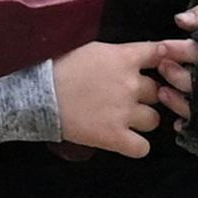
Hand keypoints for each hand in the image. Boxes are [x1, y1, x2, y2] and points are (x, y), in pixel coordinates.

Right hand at [53, 36, 197, 158]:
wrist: (33, 93)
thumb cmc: (55, 67)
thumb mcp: (89, 49)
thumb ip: (117, 54)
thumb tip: (134, 58)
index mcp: (124, 58)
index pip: (160, 54)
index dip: (164, 60)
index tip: (160, 66)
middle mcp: (130, 84)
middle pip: (157, 91)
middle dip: (144, 95)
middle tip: (123, 97)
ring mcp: (124, 112)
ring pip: (154, 120)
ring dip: (141, 120)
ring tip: (122, 119)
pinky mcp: (113, 136)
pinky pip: (142, 148)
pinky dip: (136, 146)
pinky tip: (124, 140)